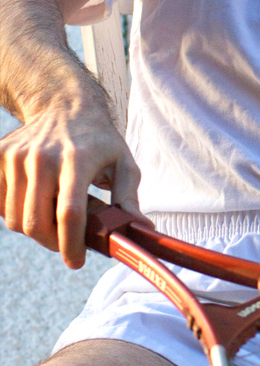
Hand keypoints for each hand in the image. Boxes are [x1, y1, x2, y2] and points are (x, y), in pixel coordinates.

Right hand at [0, 99, 151, 268]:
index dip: (71, 244)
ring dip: (35, 227)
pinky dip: (17, 212)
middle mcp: (43, 157)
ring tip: (55, 213)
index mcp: (77, 159)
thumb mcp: (123, 162)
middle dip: (52, 243)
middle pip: (36, 222)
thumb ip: (128, 199)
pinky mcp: (0, 156)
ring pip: (15, 219)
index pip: (69, 213)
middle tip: (66, 242)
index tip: (76, 261)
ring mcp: (17, 156)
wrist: (65, 104)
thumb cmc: (99, 139)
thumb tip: (140, 231)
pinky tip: (37, 199)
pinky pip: (0, 205)